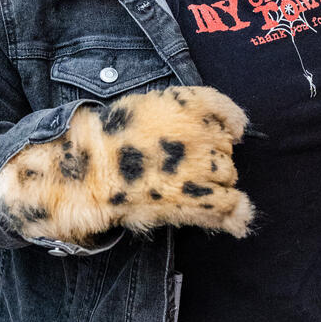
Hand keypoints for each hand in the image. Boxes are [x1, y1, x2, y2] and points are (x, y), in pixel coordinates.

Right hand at [0, 85, 253, 245]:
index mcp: (185, 104)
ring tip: (189, 189)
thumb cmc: (107, 139)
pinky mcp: (194, 200)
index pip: (226, 111)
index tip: (229, 132)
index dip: (230, 124)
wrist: (83, 172)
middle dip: (212, 158)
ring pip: (228, 176)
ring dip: (216, 184)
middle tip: (182, 167)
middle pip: (225, 148)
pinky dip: (237, 213)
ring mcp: (199, 167)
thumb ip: (181, 112)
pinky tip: (236, 218)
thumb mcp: (145, 107)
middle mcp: (199, 132)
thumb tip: (220, 127)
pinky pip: (230, 206)